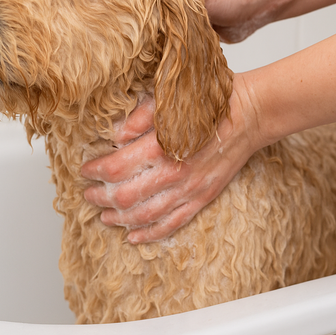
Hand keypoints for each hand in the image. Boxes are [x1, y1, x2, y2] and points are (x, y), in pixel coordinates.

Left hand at [81, 75, 261, 243]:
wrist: (249, 114)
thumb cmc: (210, 103)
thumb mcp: (170, 99)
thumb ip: (140, 117)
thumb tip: (114, 134)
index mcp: (163, 145)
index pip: (116, 167)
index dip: (96, 171)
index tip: (86, 169)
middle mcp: (174, 172)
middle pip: (126, 196)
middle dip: (101, 197)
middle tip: (88, 193)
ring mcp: (189, 189)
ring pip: (146, 215)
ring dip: (120, 219)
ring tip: (105, 216)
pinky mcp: (202, 198)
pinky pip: (172, 224)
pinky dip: (150, 234)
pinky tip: (134, 236)